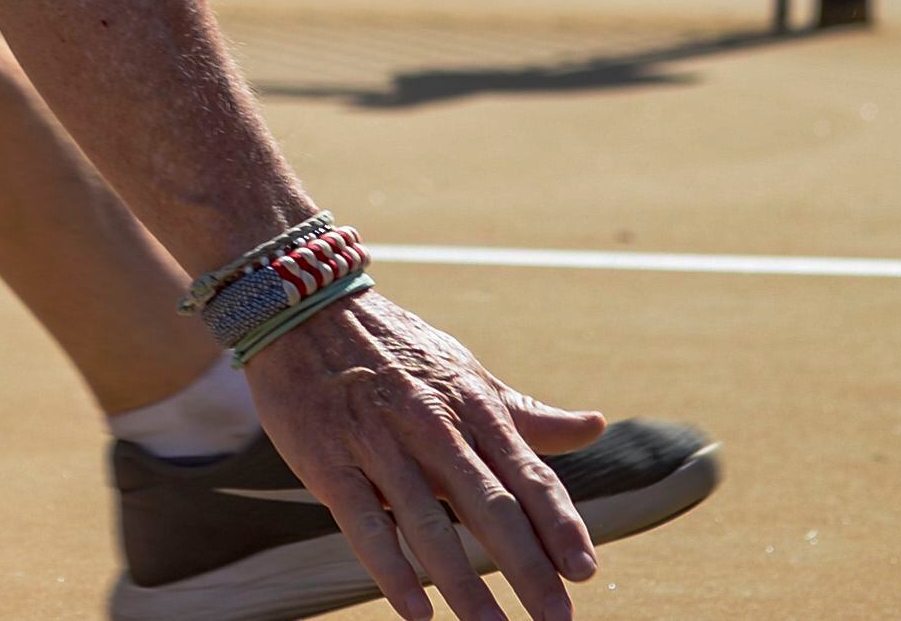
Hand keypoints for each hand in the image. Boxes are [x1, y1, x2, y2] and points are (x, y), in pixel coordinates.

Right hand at [242, 288, 607, 620]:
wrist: (306, 310)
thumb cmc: (398, 351)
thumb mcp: (467, 373)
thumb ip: (526, 413)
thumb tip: (595, 426)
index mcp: (473, 403)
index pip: (527, 472)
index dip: (559, 524)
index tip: (586, 570)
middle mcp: (433, 423)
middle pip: (490, 505)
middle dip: (527, 566)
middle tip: (556, 617)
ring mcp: (379, 442)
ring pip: (429, 523)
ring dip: (464, 583)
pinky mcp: (328, 461)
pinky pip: (364, 523)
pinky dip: (392, 569)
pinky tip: (417, 611)